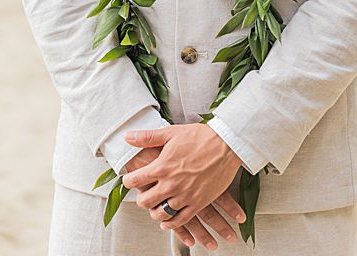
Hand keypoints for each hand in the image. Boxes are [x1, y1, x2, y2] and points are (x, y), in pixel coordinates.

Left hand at [121, 124, 246, 244]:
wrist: (228, 144)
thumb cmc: (202, 136)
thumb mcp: (173, 133)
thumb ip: (148, 137)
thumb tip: (128, 137)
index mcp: (162, 167)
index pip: (133, 181)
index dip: (129, 181)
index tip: (131, 180)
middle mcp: (171, 184)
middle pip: (144, 201)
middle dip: (141, 198)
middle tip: (144, 193)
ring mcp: (184, 195)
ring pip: (160, 214)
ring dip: (154, 211)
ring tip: (156, 206)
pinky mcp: (198, 202)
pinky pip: (179, 220)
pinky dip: (170, 223)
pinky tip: (168, 220)